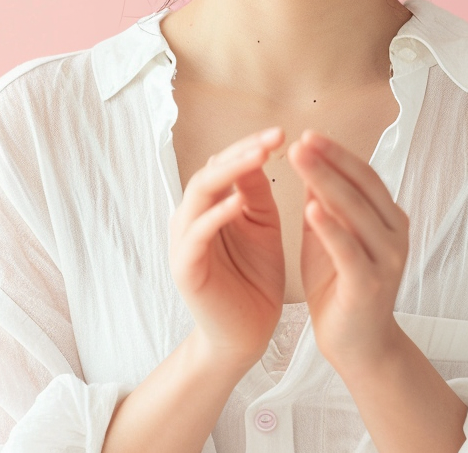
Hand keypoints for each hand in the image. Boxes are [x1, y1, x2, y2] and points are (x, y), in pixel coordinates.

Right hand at [169, 126, 285, 368]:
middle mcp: (192, 217)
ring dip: (229, 171)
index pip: (224, 163)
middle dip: (241, 151)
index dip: (250, 145)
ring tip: (259, 156)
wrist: (247, 335)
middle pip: (210, 170)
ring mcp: (185, 241)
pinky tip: (237, 202)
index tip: (282, 133)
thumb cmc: (255, 277)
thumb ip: (256, 192)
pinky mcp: (186, 267)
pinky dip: (215, 214)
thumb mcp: (262, 225)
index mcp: (210, 205)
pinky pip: (196, 233)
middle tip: (273, 138)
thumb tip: (258, 150)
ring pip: (199, 193)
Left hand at [287, 130, 408, 371]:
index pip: (363, 175)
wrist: (357, 346)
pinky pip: (349, 250)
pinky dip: (331, 227)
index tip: (308, 134)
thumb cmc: (340, 287)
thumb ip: (323, 201)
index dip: (337, 153)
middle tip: (301, 140)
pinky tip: (311, 208)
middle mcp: (395, 234)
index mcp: (388, 218)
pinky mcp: (370, 285)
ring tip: (301, 160)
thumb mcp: (329, 236)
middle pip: (361, 187)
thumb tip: (308, 160)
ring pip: (355, 211)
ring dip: (326, 181)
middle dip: (330, 160)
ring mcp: (386, 260)